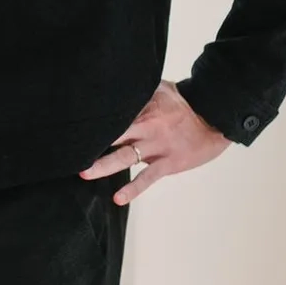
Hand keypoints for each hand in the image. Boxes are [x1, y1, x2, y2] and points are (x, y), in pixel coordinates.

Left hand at [80, 80, 229, 204]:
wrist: (215, 118)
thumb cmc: (184, 102)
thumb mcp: (160, 89)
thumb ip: (138, 92)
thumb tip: (114, 87)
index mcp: (143, 109)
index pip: (113, 115)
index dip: (94, 121)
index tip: (74, 125)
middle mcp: (147, 128)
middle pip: (114, 136)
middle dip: (92, 144)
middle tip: (70, 151)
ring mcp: (157, 147)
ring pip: (125, 158)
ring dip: (104, 166)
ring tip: (85, 173)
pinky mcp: (168, 163)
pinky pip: (148, 178)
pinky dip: (133, 189)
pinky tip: (118, 198)